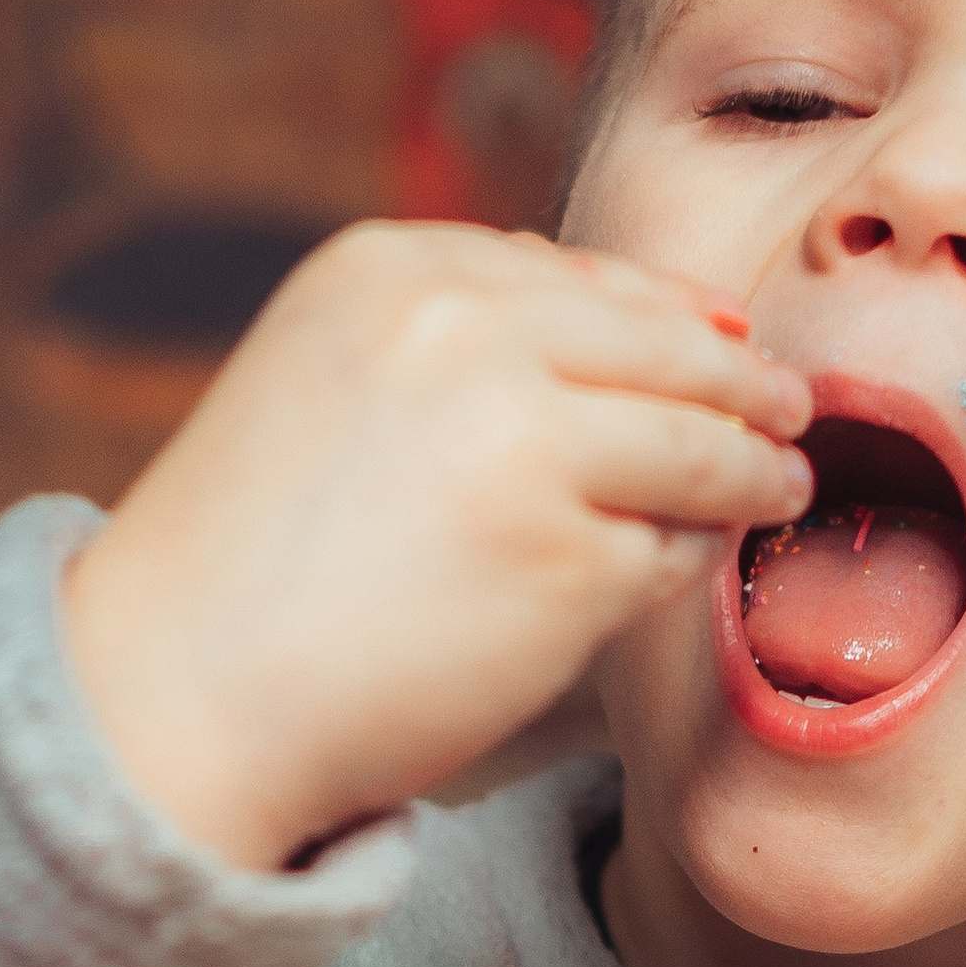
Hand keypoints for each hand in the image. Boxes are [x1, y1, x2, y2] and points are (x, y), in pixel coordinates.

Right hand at [63, 223, 812, 867]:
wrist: (170, 698)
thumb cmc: (250, 558)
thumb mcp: (329, 377)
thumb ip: (462, 335)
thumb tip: (643, 325)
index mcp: (396, 269)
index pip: (583, 277)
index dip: (670, 316)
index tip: (723, 344)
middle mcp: (467, 335)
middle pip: (668, 348)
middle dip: (746, 386)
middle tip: (795, 412)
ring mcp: (527, 446)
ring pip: (699, 446)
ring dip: (754, 469)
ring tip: (779, 486)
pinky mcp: (570, 561)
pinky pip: (675, 547)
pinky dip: (694, 556)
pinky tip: (693, 565)